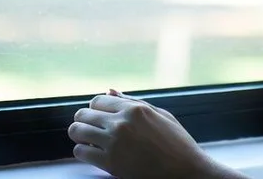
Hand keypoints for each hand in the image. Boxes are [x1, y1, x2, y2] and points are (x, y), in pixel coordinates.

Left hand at [69, 89, 223, 178]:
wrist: (185, 171)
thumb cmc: (177, 143)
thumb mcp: (160, 115)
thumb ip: (133, 102)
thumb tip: (110, 92)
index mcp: (134, 109)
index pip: (97, 101)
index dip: (96, 109)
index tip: (99, 117)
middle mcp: (121, 123)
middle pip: (83, 114)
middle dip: (84, 120)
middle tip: (90, 129)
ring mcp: (114, 143)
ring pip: (77, 131)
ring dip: (80, 135)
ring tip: (88, 140)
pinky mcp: (109, 163)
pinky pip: (80, 152)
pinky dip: (82, 152)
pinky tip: (92, 154)